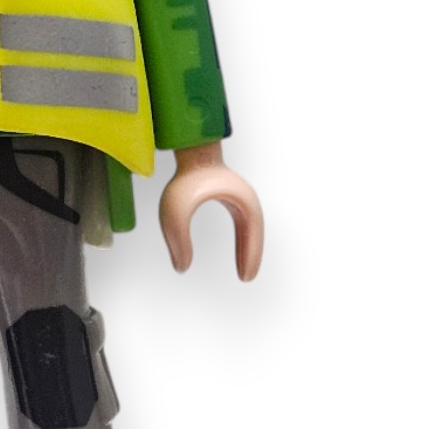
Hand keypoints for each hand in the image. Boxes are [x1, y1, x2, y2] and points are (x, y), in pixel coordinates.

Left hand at [158, 142, 262, 280]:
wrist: (188, 149)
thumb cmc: (184, 178)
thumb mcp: (175, 212)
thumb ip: (177, 240)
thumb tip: (181, 268)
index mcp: (241, 202)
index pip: (251, 235)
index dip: (250, 256)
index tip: (245, 277)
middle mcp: (245, 199)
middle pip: (254, 234)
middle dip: (251, 256)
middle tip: (247, 278)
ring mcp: (239, 197)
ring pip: (250, 230)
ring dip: (248, 249)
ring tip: (244, 271)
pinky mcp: (230, 197)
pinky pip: (243, 225)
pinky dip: (243, 241)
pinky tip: (238, 253)